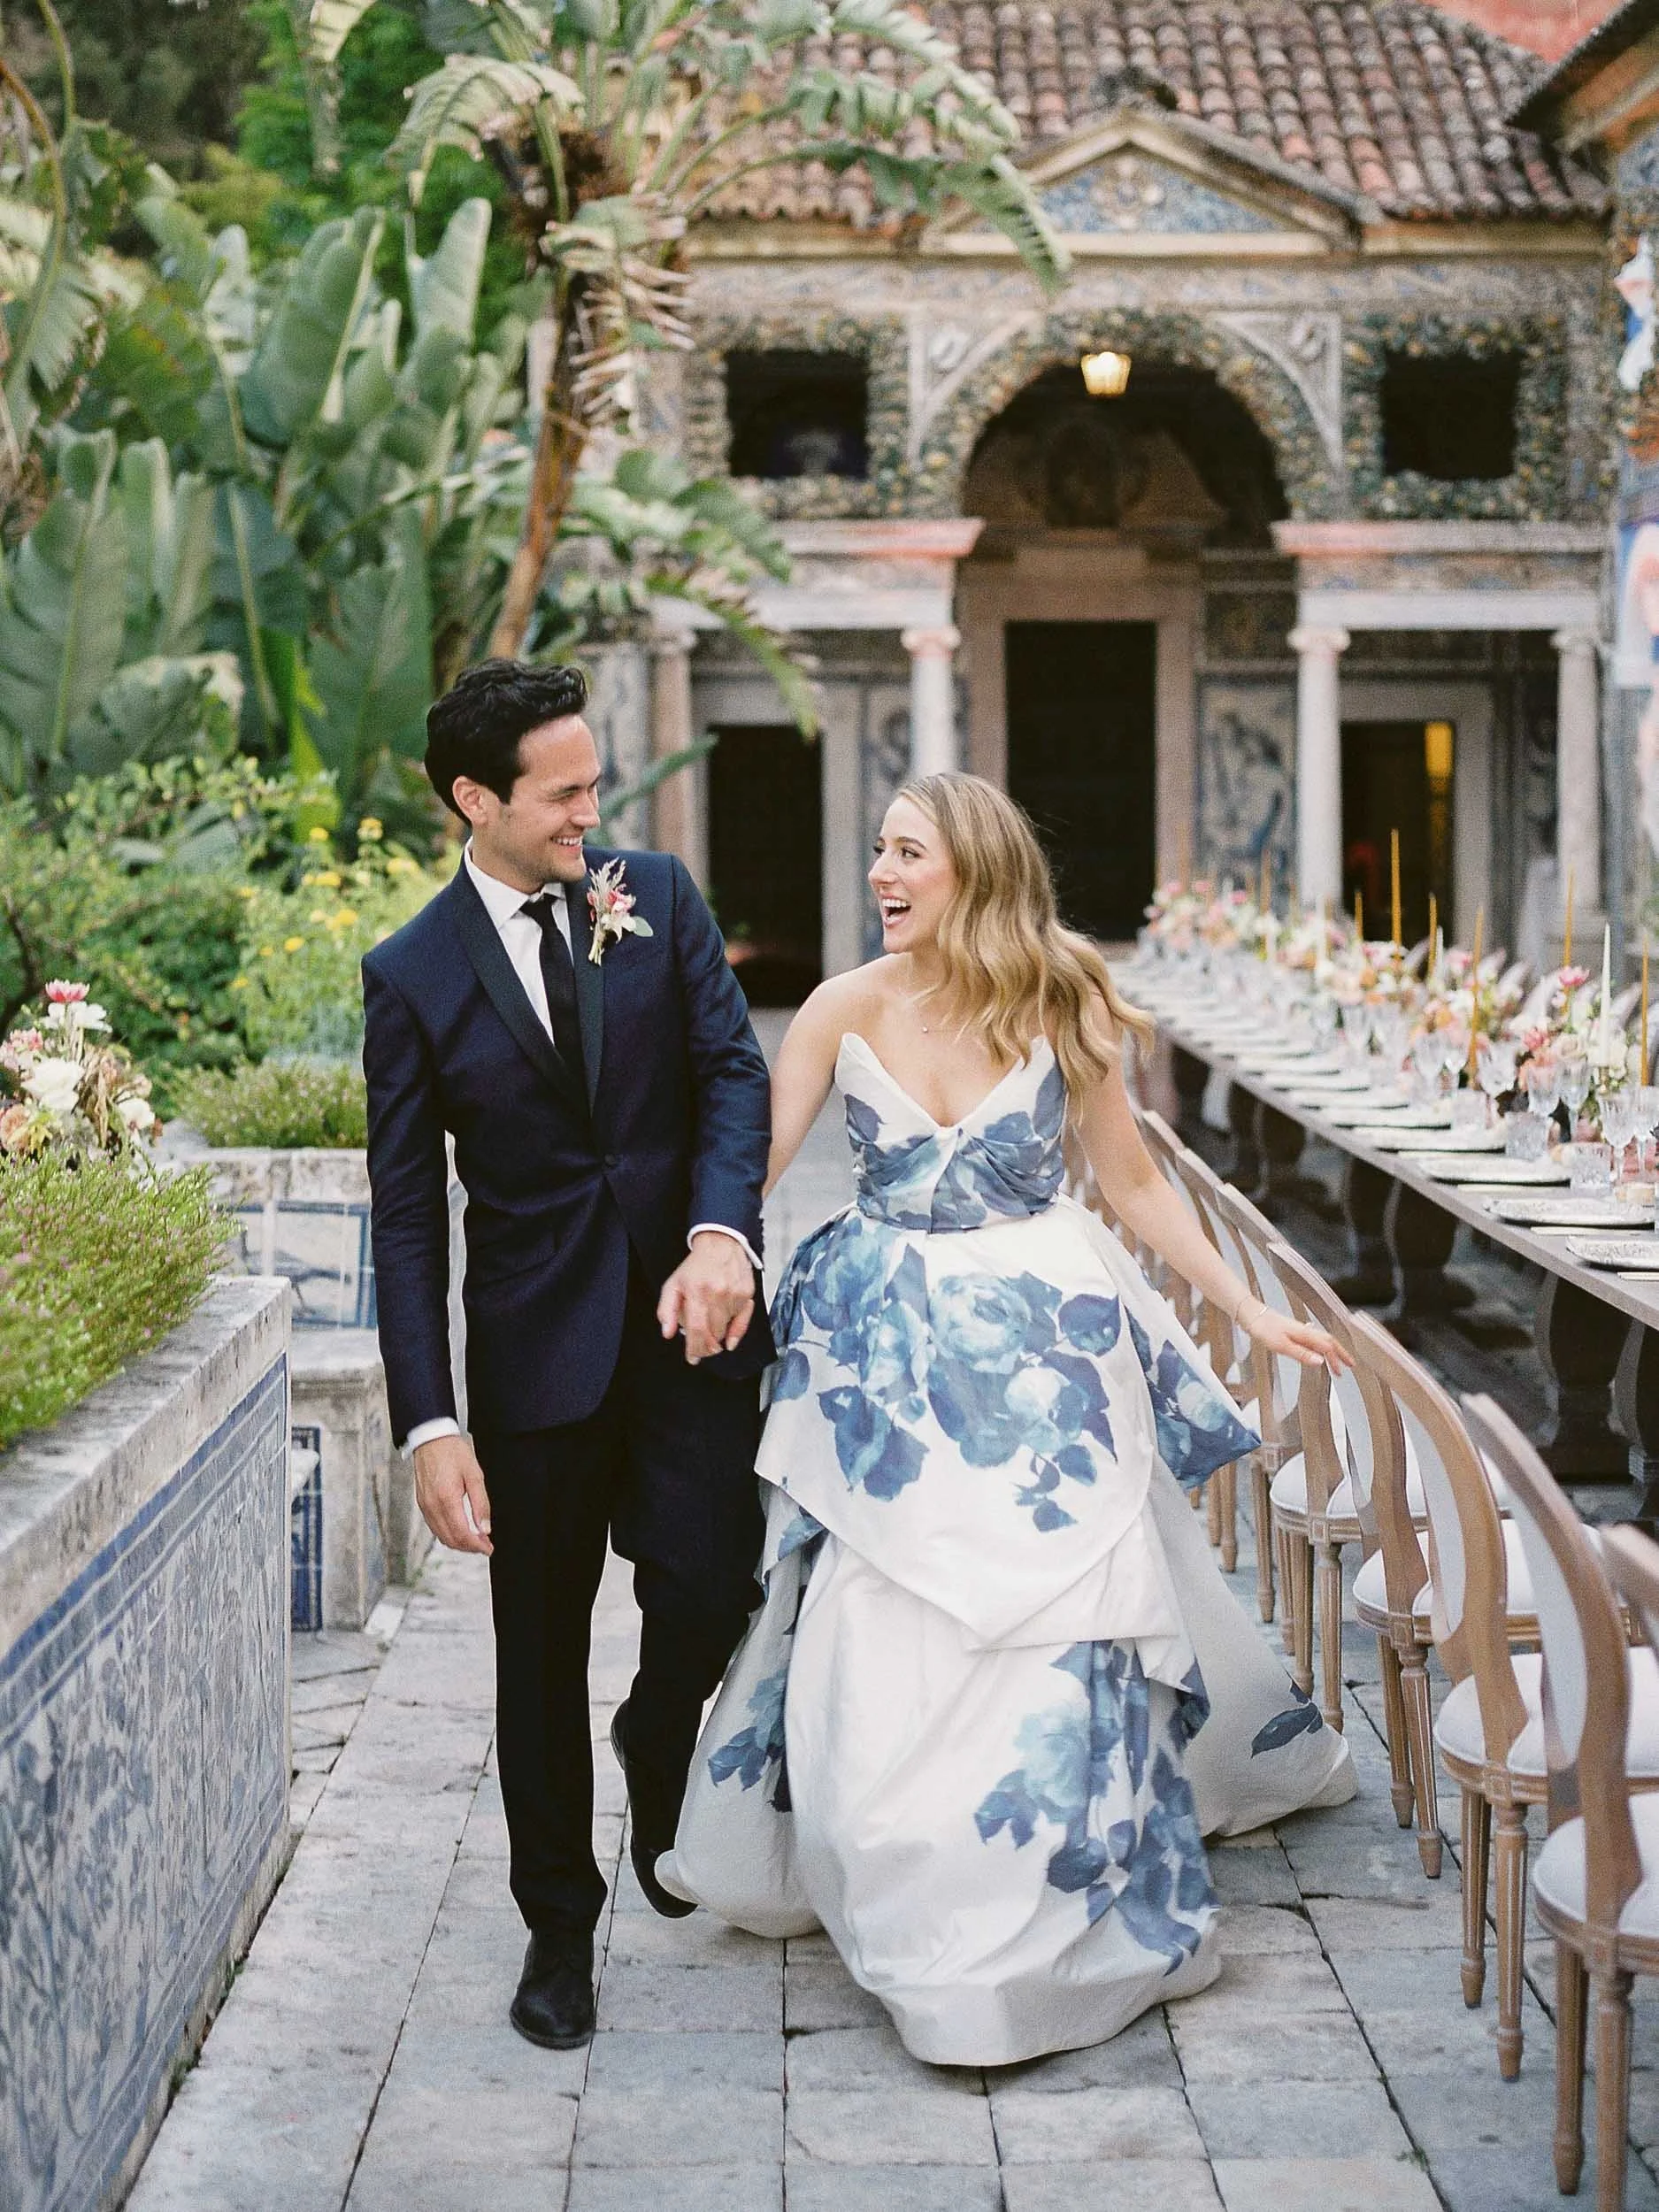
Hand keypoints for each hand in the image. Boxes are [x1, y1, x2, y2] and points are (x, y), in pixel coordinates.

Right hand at [413, 1433, 492, 1554]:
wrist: (431, 1439)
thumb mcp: (475, 1475)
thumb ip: (481, 1504)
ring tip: (475, 1540)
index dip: (477, 1546)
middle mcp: (432, 1506)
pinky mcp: (422, 1504)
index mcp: (447, 1499)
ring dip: (459, 1543)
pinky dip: (448, 1534)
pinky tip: (460, 1531)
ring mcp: (425, 1506)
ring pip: (441, 1536)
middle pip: (451, 1540)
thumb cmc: (453, 1452)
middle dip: (469, 1548)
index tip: (488, 1548)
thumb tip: (485, 1528)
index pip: (462, 1534)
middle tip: (485, 1545)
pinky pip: (434, 1527)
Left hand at [657, 1232, 754, 1363]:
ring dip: (718, 1334)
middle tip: (701, 1348)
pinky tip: (729, 1339)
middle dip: (706, 1346)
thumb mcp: (673, 1285)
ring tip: (711, 1323)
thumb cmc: (696, 1267)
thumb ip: (666, 1310)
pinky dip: (735, 1332)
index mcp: (696, 1292)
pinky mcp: (747, 1294)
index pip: (697, 1330)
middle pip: (714, 1334)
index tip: (693, 1358)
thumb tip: (668, 1333)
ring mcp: (735, 1295)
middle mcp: (718, 1294)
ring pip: (727, 1329)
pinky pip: (743, 1321)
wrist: (720, 1244)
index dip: (695, 1349)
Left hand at [1244, 1303, 1352, 1372]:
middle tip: (1349, 1366)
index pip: (1328, 1347)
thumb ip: (1302, 1354)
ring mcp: (1300, 1330)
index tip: (1344, 1370)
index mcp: (1306, 1334)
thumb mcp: (1282, 1345)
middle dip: (1341, 1354)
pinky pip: (1314, 1339)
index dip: (1338, 1359)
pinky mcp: (1294, 1331)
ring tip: (1337, 1362)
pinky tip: (1318, 1352)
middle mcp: (1306, 1330)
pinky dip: (1321, 1347)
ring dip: (1332, 1351)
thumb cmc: (1263, 1329)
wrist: (1252, 1316)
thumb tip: (1320, 1361)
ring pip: (1322, 1340)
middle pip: (1329, 1341)